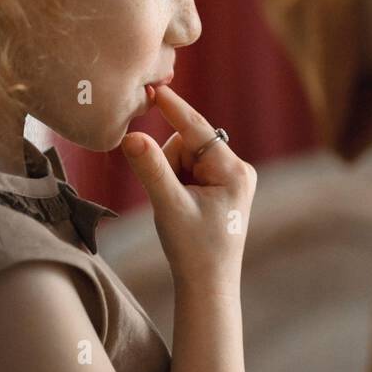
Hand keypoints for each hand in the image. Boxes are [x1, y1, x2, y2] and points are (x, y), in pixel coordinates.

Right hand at [120, 84, 256, 293]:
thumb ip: (151, 170)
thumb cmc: (193, 249)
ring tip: (180, 208)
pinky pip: (190, 170)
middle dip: (170, 165)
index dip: (174, 109)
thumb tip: (132, 136)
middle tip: (171, 199)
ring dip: (172, 176)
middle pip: (187, 144)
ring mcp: (232, 178)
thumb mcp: (168, 207)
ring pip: (185, 157)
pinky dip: (177, 183)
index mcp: (233, 170)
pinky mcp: (223, 187)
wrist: (209, 284)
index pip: (197, 129)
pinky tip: (184, 209)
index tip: (156, 87)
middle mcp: (238, 169)